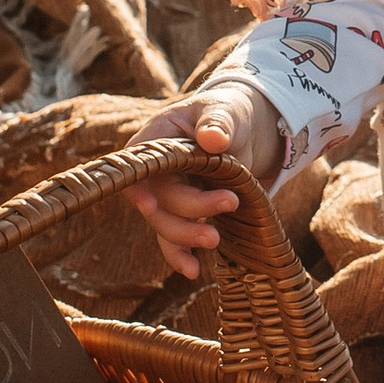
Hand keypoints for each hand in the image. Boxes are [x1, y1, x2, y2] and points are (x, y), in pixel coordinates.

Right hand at [124, 86, 280, 281]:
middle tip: (229, 203)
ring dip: (186, 236)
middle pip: (157, 200)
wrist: (247, 132)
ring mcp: (169, 195)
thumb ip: (218, 123)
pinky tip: (192, 271)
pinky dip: (181, 256)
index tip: (151, 204)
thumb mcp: (226, 111)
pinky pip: (174, 240)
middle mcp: (156, 172)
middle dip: (188, 210)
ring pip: (164, 224)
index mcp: (157, 140)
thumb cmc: (230, 114)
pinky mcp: (185, 214)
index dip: (138, 188)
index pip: (137, 165)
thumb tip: (213, 138)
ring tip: (215, 239)